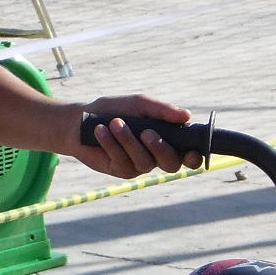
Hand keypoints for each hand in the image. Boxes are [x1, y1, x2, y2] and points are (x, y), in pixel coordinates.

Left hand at [71, 94, 204, 178]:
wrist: (81, 119)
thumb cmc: (114, 109)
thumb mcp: (139, 104)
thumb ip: (162, 111)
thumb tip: (187, 116)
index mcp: (167, 138)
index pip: (188, 154)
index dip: (194, 157)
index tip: (191, 151)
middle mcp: (156, 155)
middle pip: (171, 164)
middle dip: (160, 148)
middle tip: (146, 132)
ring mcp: (139, 165)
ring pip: (144, 162)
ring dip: (129, 141)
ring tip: (115, 123)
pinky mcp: (120, 170)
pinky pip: (122, 161)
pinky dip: (112, 144)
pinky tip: (101, 130)